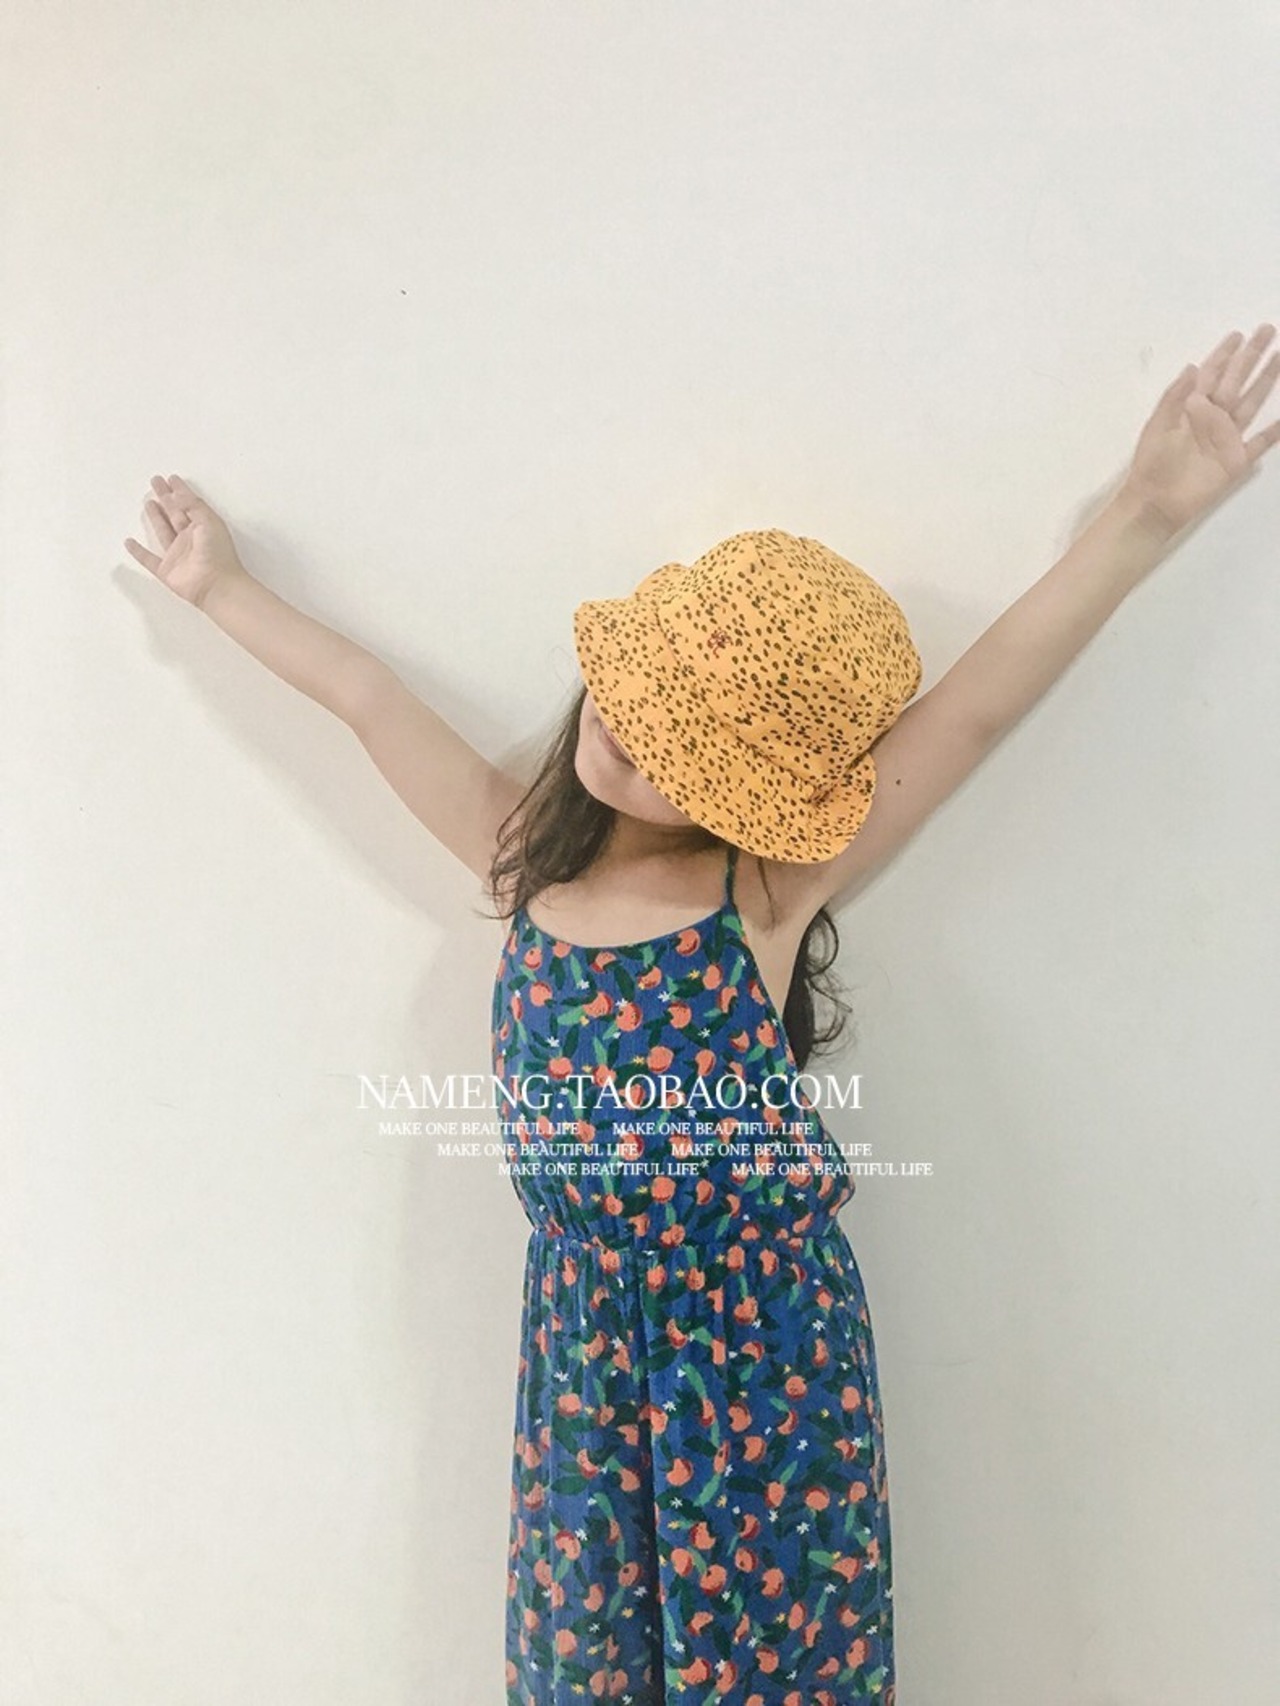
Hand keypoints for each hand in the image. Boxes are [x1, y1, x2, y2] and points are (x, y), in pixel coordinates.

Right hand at [123, 474, 248, 608]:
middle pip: (174, 512)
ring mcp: (177, 554)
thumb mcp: (208, 522)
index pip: (188, 503)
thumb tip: (176, 494)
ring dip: (155, 517)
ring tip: (148, 502)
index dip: (180, 490)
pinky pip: (148, 559)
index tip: (171, 478)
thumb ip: (192, 505)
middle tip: (156, 482)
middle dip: (165, 497)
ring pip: (163, 531)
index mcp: (202, 526)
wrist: (216, 586)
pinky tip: (129, 542)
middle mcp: (189, 538)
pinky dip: (138, 551)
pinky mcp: (166, 570)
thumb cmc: (217, 554)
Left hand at [1118, 325, 1279, 536]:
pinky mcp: (1236, 460)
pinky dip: (1275, 432)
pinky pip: (1260, 442)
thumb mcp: (1157, 426)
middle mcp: (1213, 418)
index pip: (1211, 374)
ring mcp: (1227, 437)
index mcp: (1191, 407)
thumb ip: (1175, 397)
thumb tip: (1194, 365)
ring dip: (1267, 380)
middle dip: (1251, 356)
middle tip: (1267, 331)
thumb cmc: (1151, 464)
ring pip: (1252, 402)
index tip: (1238, 335)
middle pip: (1236, 380)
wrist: (1154, 503)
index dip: (1224, 354)